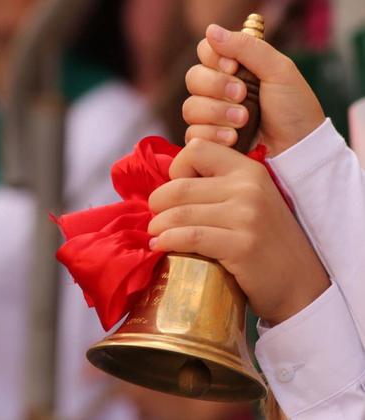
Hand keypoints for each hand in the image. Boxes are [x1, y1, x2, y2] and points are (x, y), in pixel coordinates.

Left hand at [148, 139, 329, 324]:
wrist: (299, 281)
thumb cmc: (266, 241)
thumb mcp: (249, 201)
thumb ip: (217, 188)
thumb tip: (167, 188)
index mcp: (247, 170)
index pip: (196, 149)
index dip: (176, 170)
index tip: (175, 194)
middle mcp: (247, 187)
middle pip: (179, 186)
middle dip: (157, 204)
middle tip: (156, 218)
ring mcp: (246, 216)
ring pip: (180, 213)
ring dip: (158, 226)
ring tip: (155, 235)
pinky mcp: (241, 246)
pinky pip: (189, 237)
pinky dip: (167, 241)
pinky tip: (160, 246)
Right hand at [183, 24, 325, 155]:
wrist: (297, 149)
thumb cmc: (293, 109)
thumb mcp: (278, 70)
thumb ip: (246, 47)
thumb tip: (211, 29)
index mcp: (235, 69)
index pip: (205, 52)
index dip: (214, 59)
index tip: (234, 67)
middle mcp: (219, 91)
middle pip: (193, 79)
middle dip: (217, 87)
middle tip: (242, 96)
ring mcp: (212, 118)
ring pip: (190, 108)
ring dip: (217, 113)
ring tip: (243, 121)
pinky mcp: (209, 142)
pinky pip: (192, 134)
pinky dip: (213, 135)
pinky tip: (233, 139)